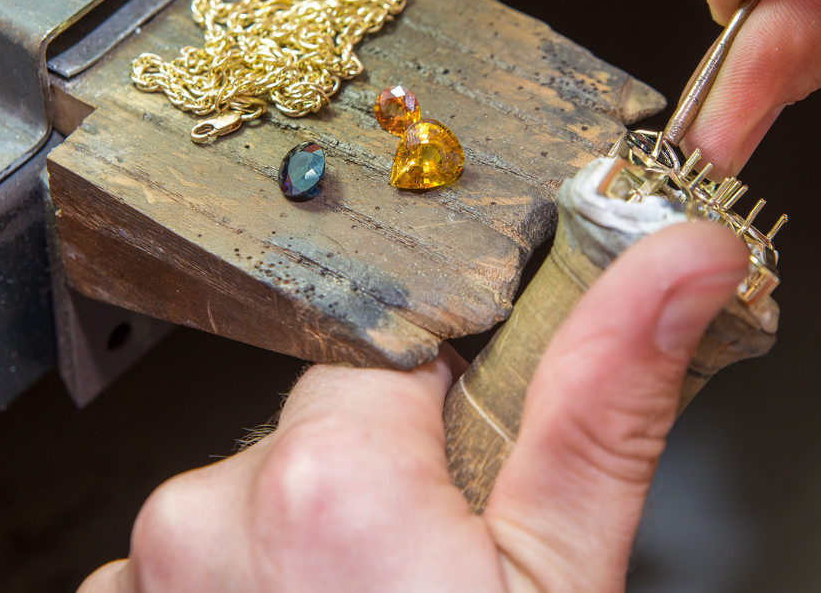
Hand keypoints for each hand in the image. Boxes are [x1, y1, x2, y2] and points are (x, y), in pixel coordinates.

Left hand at [78, 221, 748, 592]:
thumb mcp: (562, 584)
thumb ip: (608, 401)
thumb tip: (677, 260)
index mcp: (323, 482)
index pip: (386, 348)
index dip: (444, 394)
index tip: (470, 450)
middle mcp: (199, 520)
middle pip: (311, 428)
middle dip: (379, 475)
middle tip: (440, 573)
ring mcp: (143, 588)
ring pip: (247, 503)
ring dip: (305, 545)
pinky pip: (187, 573)